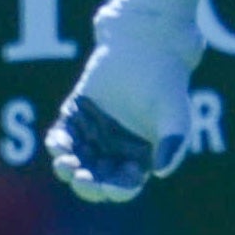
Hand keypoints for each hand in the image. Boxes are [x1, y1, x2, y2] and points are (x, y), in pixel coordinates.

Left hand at [45, 0, 221, 205]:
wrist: (147, 44)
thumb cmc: (166, 83)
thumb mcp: (176, 115)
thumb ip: (172, 144)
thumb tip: (160, 172)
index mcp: (139, 158)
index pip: (124, 185)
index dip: (114, 190)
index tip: (105, 187)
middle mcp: (114, 150)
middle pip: (96, 178)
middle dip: (86, 184)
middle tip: (79, 178)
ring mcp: (94, 133)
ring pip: (76, 160)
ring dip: (67, 166)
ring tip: (63, 163)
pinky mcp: (76, 113)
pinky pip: (63, 135)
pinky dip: (58, 142)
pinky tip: (58, 143)